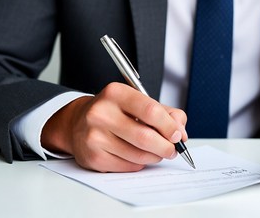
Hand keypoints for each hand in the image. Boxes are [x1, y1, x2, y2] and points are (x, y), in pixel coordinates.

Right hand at [41, 82, 187, 171]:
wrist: (78, 123)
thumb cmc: (115, 111)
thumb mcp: (138, 101)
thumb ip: (165, 112)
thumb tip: (181, 131)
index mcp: (116, 93)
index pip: (150, 110)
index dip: (169, 126)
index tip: (177, 134)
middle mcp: (102, 113)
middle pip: (145, 136)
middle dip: (165, 146)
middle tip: (172, 149)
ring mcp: (95, 136)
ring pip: (138, 154)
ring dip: (155, 156)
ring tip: (158, 152)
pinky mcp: (93, 157)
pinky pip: (128, 165)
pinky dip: (141, 163)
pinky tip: (139, 155)